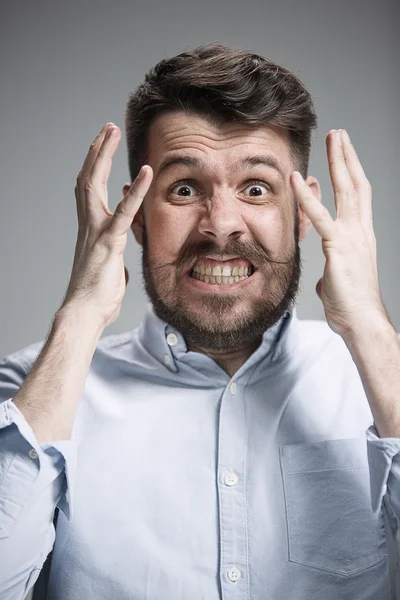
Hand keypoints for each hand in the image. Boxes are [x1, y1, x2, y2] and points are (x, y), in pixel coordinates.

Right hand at [60, 122, 152, 327]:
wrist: (85, 312)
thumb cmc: (97, 294)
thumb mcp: (110, 265)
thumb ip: (115, 250)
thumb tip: (120, 248)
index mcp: (91, 228)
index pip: (90, 189)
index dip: (96, 165)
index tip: (102, 146)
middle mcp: (89, 224)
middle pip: (88, 178)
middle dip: (97, 151)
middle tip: (107, 128)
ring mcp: (97, 231)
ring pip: (96, 185)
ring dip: (104, 156)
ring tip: (112, 133)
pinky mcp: (109, 243)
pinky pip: (124, 212)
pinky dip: (136, 191)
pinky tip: (146, 172)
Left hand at [290, 129, 386, 338]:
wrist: (361, 322)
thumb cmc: (350, 305)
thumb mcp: (339, 280)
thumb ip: (332, 270)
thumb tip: (325, 276)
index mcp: (361, 236)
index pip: (359, 196)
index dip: (352, 172)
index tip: (345, 152)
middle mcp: (361, 231)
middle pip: (356, 184)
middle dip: (347, 157)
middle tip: (340, 133)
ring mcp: (352, 237)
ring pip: (346, 190)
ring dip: (338, 161)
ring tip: (333, 137)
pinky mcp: (339, 248)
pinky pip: (320, 218)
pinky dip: (306, 198)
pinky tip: (295, 181)